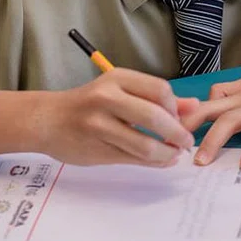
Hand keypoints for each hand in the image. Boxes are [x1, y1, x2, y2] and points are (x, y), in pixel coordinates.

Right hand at [35, 68, 197, 166]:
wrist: (47, 120)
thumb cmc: (88, 104)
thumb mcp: (119, 91)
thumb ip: (155, 98)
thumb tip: (193, 105)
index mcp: (116, 78)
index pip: (160, 89)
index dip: (175, 107)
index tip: (179, 118)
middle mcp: (106, 98)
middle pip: (155, 116)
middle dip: (177, 133)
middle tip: (186, 142)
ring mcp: (99, 125)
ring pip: (145, 144)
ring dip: (167, 154)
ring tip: (174, 155)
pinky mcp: (96, 149)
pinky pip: (133, 159)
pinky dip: (153, 163)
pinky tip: (161, 161)